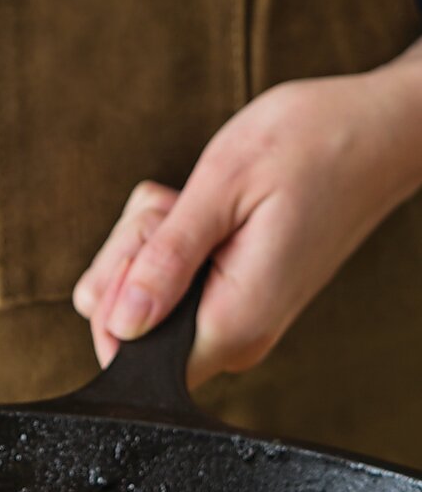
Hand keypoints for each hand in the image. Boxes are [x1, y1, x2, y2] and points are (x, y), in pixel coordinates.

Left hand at [72, 60, 421, 385]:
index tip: (150, 239)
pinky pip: (169, 286)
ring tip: (194, 203)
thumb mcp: (224, 185)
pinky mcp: (233, 301)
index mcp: (235, 321)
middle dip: (129, 259)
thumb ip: (167, 259)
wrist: (377, 133)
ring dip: (148, 243)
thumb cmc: (314, 144)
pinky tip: (199, 211)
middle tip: (176, 208)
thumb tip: (123, 323)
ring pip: (141, 301)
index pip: (132, 358)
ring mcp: (236, 321)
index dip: (114, 299)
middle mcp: (236, 336)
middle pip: (128, 326)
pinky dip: (167, 243)